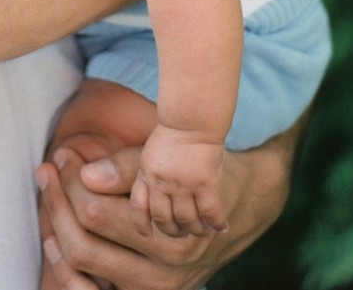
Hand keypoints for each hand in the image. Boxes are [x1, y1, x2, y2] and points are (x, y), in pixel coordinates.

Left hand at [37, 134, 223, 289]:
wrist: (241, 207)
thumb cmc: (198, 174)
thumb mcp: (172, 163)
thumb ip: (129, 167)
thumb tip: (86, 174)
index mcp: (169, 236)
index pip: (97, 213)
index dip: (72, 181)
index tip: (63, 155)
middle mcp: (163, 272)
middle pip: (86, 245)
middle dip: (58, 205)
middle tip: (47, 171)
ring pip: (86, 273)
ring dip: (57, 237)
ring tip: (48, 202)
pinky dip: (70, 274)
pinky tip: (55, 243)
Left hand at [130, 125, 226, 239]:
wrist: (193, 117)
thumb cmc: (175, 130)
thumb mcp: (151, 150)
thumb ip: (145, 171)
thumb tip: (130, 189)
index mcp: (147, 173)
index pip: (139, 206)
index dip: (141, 224)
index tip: (147, 235)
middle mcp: (162, 182)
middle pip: (164, 219)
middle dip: (173, 231)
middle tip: (183, 233)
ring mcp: (183, 184)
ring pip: (187, 220)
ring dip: (196, 230)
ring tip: (203, 231)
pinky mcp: (205, 183)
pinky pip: (210, 213)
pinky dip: (216, 223)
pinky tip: (222, 227)